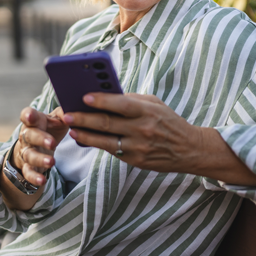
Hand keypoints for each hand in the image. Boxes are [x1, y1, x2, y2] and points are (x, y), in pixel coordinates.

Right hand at [13, 107, 68, 186]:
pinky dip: (34, 177)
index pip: (27, 115)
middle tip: (52, 143)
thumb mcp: (57, 119)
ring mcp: (26, 151)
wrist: (36, 146)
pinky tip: (42, 181)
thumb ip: (64, 115)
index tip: (31, 116)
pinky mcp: (28, 166)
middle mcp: (27, 136)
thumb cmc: (50, 128)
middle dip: (40, 139)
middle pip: (29, 136)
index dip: (28, 115)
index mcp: (34, 121)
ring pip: (29, 155)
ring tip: (52, 162)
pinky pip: (28, 172)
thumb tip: (75, 112)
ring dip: (40, 159)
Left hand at [62, 93, 204, 173]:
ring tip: (71, 127)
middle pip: (107, 123)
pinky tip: (83, 137)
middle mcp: (142, 129)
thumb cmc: (168, 122)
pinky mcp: (135, 160)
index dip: (101, 100)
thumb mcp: (155, 104)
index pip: (121, 104)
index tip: (84, 96)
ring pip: (105, 140)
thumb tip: (105, 95)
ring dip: (85, 134)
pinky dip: (95, 143)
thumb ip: (132, 99)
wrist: (188, 149)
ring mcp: (138, 147)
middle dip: (84, 118)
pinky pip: (111, 150)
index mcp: (147, 111)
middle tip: (66, 114)